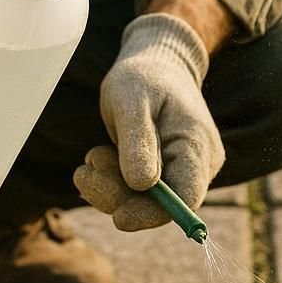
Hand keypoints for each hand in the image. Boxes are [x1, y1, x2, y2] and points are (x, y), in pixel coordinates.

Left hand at [73, 13, 224, 230]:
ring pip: (145, 200)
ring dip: (111, 187)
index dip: (154, 213)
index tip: (119, 218)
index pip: (187, 196)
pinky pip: (139, 190)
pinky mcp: (166, 172)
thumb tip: (142, 185)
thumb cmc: (144, 77)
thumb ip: (138, 141)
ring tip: (89, 161)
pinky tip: (98, 162)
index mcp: (197, 145)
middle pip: (162, 204)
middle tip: (83, 172)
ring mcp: (183, 169)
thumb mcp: (133, 99)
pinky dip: (114, 181)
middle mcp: (198, 164)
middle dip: (119, 196)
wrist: (155, 65)